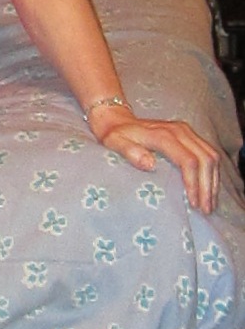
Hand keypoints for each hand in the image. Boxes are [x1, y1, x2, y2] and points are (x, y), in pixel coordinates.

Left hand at [92, 107, 220, 213]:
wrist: (117, 118)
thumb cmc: (115, 135)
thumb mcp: (115, 143)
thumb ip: (130, 152)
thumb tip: (150, 165)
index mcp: (164, 135)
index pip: (188, 161)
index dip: (193, 183)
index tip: (193, 203)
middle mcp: (180, 130)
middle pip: (205, 159)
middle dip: (208, 186)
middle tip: (206, 209)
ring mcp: (186, 131)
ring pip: (211, 155)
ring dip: (213, 181)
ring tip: (210, 203)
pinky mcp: (189, 134)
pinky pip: (208, 152)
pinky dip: (212, 172)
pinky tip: (209, 189)